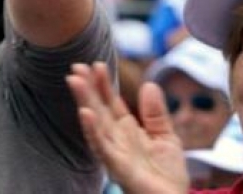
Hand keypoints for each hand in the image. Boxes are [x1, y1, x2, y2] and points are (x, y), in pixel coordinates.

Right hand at [66, 63, 188, 193]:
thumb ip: (156, 113)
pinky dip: (92, 130)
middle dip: (87, 88)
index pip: (111, 103)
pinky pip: (103, 148)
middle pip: (98, 109)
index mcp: (126, 131)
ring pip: (96, 124)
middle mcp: (116, 140)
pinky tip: (85, 113)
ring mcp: (114, 153)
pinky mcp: (118, 168)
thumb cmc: (168, 177)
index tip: (96, 64)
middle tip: (76, 66)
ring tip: (74, 81)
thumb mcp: (166, 138)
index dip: (103, 84)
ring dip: (84, 102)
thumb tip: (149, 84)